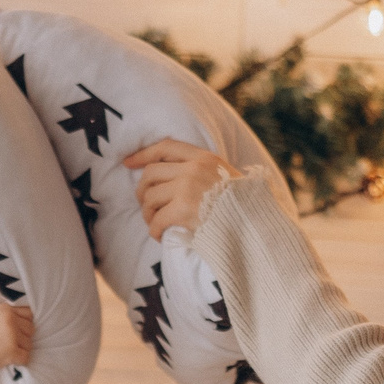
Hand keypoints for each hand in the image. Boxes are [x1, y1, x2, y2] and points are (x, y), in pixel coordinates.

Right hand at [0, 302, 33, 368]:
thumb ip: (10, 315)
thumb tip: (32, 319)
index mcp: (6, 309)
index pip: (29, 314)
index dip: (24, 324)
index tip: (15, 331)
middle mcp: (10, 320)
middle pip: (31, 329)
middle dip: (23, 338)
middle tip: (8, 342)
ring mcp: (11, 335)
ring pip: (30, 344)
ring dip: (21, 350)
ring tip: (5, 350)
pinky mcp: (11, 351)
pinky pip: (26, 357)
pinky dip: (19, 361)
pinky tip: (8, 358)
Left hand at [125, 139, 244, 238]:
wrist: (255, 225)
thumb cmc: (241, 206)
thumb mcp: (224, 177)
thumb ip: (201, 172)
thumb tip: (168, 178)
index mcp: (204, 158)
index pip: (165, 147)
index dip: (143, 154)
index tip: (128, 162)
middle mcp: (194, 169)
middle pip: (150, 174)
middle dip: (142, 191)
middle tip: (146, 206)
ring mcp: (188, 188)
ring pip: (150, 198)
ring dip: (148, 214)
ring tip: (156, 224)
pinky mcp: (184, 210)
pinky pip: (156, 220)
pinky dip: (155, 231)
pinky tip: (161, 236)